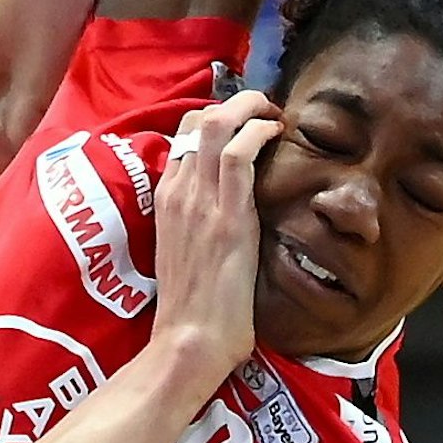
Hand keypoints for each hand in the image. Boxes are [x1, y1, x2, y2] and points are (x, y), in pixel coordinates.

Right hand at [148, 89, 282, 377]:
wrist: (190, 340)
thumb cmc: (192, 306)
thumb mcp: (184, 249)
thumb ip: (195, 219)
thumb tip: (221, 205)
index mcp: (165, 198)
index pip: (183, 135)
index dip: (215, 117)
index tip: (245, 123)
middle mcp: (178, 191)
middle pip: (197, 119)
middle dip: (236, 102)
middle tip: (265, 111)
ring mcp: (200, 201)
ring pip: (216, 124)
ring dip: (251, 107)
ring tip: (274, 114)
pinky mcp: (228, 217)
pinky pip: (239, 153)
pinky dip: (259, 131)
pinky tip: (277, 133)